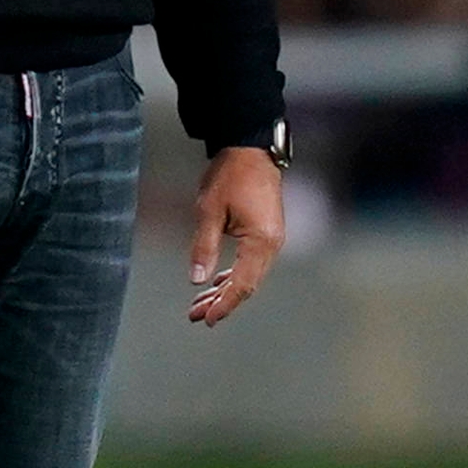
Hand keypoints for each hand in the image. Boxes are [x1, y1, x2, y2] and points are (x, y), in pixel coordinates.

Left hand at [186, 146, 285, 325]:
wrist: (250, 148)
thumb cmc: (230, 175)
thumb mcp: (209, 210)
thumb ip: (204, 247)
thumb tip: (196, 280)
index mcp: (261, 241)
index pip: (242, 284)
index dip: (224, 304)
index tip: (206, 319)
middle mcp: (272, 245)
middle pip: (247, 285)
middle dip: (221, 302)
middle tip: (195, 316)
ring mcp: (271, 239)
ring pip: (249, 276)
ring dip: (225, 290)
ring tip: (200, 304)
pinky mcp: (266, 233)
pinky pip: (251, 263)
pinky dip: (233, 275)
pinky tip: (217, 282)